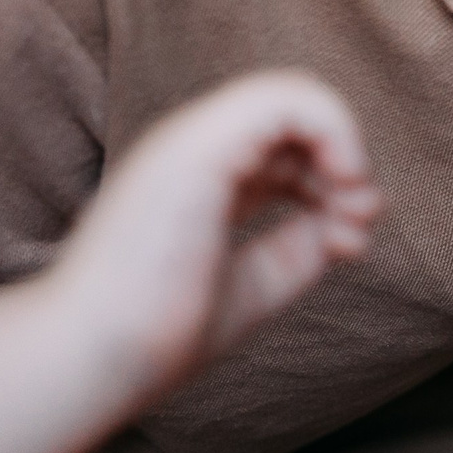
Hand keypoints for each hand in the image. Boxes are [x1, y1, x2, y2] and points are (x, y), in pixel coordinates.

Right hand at [42, 71, 381, 411]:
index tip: (348, 244)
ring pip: (294, 94)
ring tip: (352, 205)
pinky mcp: (197, 143)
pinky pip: (285, 98)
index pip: (288, 150)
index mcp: (202, 180)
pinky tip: (342, 178)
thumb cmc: (160, 331)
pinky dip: (334, 129)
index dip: (334, 185)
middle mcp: (195, 149)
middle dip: (347, 167)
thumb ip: (304, 244)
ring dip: (344, 146)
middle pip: (299, 121)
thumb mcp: (258, 281)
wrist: (93, 358)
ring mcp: (191, 140)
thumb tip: (359, 213)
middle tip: (358, 223)